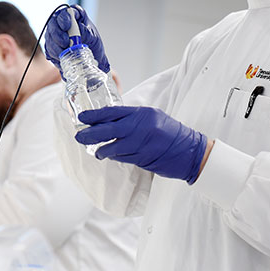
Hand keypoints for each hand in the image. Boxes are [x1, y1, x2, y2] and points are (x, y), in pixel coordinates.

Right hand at [44, 4, 109, 73]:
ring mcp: (54, 34)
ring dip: (55, 46)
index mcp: (73, 16)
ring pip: (49, 37)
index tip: (67, 26)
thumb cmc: (93, 42)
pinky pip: (48, 49)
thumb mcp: (93, 36)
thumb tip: (79, 28)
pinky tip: (61, 57)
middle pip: (53, 24)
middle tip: (65, 42)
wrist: (92, 56)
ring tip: (65, 52)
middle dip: (57, 34)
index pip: (65, 13)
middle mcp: (61, 23)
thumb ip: (85, 31)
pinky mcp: (51, 46)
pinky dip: (54, 54)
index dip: (64, 18)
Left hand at [76, 106, 207, 183]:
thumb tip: (111, 120)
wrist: (189, 151)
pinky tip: (111, 156)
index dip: (95, 115)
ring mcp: (141, 144)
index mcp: (143, 113)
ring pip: (112, 147)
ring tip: (97, 151)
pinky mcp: (141, 158)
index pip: (113, 112)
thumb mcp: (154, 117)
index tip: (82, 117)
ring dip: (101, 150)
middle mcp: (140, 127)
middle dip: (90, 134)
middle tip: (80, 136)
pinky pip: (121, 158)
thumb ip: (134, 118)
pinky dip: (114, 157)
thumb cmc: (172, 133)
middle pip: (108, 130)